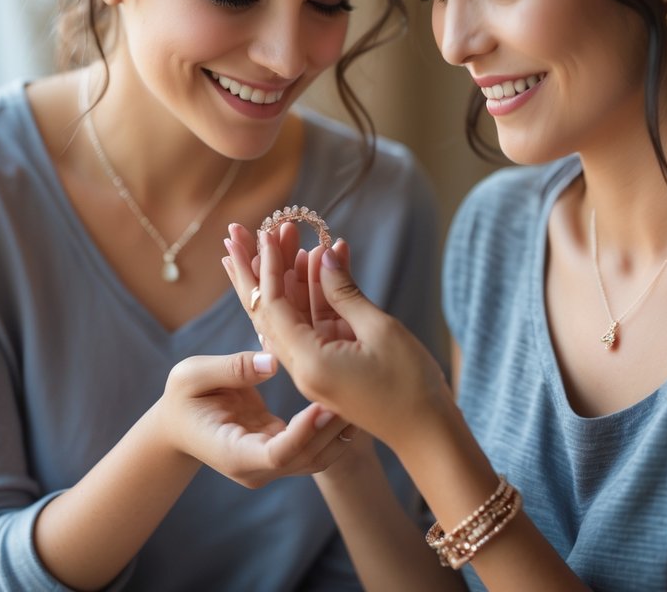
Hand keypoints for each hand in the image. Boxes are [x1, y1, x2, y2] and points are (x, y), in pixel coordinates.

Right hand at [157, 351, 351, 488]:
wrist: (179, 424)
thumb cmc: (182, 398)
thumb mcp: (191, 376)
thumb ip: (231, 369)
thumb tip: (272, 362)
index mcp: (234, 453)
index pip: (278, 454)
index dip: (304, 433)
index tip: (323, 405)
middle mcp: (257, 468)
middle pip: (306, 458)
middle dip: (331, 430)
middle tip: (354, 394)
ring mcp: (271, 464)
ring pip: (317, 458)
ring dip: (340, 432)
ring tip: (360, 396)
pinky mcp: (282, 452)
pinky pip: (315, 446)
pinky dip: (333, 429)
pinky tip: (349, 400)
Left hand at [225, 226, 449, 450]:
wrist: (427, 433)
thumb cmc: (411, 385)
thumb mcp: (380, 330)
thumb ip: (346, 293)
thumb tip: (323, 257)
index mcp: (308, 361)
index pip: (274, 306)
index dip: (268, 267)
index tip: (265, 233)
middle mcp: (302, 367)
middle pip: (268, 310)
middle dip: (256, 269)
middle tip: (239, 233)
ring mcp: (314, 367)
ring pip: (290, 314)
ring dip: (286, 275)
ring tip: (280, 235)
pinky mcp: (329, 366)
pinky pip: (312, 324)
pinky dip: (313, 294)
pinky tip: (318, 262)